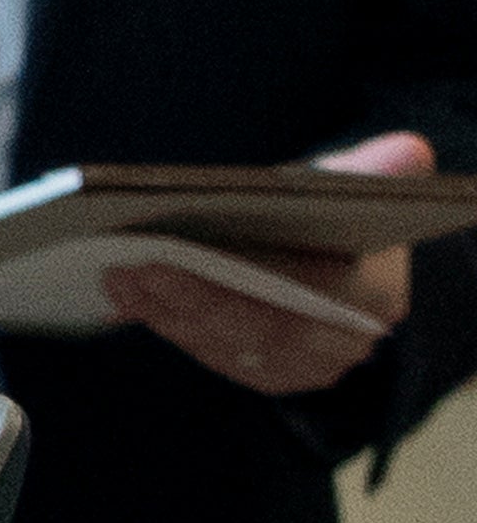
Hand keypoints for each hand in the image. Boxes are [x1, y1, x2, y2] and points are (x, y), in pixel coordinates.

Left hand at [101, 129, 431, 396]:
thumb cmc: (339, 216)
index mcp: (372, 296)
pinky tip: (125, 297)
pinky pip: (211, 352)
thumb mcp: (355, 188)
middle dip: (183, 300)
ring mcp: (303, 366)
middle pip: (253, 331)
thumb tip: (406, 151)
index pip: (297, 299)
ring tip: (115, 274)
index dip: (227, 285)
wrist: (346, 256)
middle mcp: (339, 342)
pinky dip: (167, 323)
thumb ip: (372, 173)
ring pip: (225, 345)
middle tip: (125, 266)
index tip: (167, 258)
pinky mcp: (266, 371)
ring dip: (164, 312)